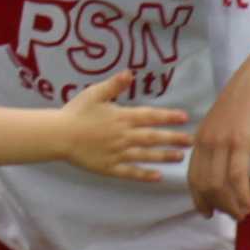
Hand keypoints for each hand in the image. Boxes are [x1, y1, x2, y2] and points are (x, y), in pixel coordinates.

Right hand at [54, 72, 191, 182]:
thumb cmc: (76, 112)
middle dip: (174, 138)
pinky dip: (145, 175)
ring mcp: (117, 153)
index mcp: (122, 117)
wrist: (58, 135)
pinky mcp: (109, 167)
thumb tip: (130, 73)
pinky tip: (158, 176)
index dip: (168, 116)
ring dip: (164, 156)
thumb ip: (114, 85)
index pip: (150, 116)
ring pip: (146, 155)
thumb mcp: (94, 93)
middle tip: (191, 140)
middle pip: (153, 137)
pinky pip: (130, 172)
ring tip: (180, 156)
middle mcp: (124, 136)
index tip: (184, 117)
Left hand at [188, 54, 249, 217]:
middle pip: (204, 185)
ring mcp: (221, 142)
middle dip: (216, 205)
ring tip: (242, 215)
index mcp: (201, 137)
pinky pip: (237, 178)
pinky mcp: (240, 142)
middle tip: (231, 216)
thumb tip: (228, 165)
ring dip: (230, 205)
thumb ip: (223, 142)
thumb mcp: (228, 123)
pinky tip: (249, 206)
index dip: (199, 197)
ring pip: (219, 185)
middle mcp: (206, 142)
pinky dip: (242, 197)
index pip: (192, 176)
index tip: (207, 211)